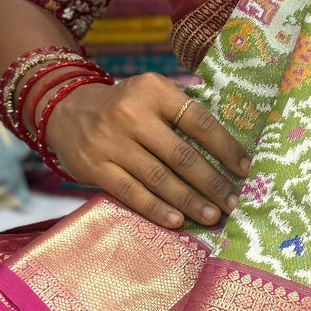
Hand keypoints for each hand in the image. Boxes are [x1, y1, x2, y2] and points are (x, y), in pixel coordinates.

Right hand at [43, 73, 249, 229]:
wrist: (65, 109)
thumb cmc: (124, 107)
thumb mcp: (151, 94)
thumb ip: (182, 113)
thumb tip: (229, 151)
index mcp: (154, 90)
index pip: (199, 122)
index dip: (225, 148)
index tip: (245, 169)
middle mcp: (131, 113)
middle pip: (182, 155)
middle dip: (212, 183)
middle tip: (233, 203)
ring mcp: (110, 141)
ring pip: (158, 177)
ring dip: (189, 201)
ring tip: (212, 216)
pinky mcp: (94, 166)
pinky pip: (131, 192)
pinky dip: (156, 208)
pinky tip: (177, 221)